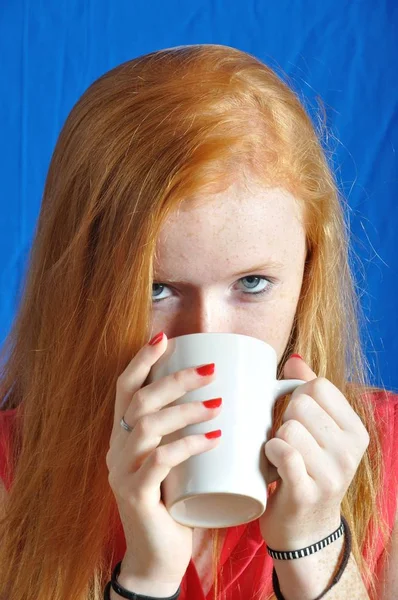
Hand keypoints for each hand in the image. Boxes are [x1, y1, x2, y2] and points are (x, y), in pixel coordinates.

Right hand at [105, 332, 221, 594]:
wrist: (157, 555)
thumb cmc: (174, 500)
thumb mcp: (175, 461)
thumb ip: (185, 433)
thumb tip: (226, 397)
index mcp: (124, 435)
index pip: (125, 388)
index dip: (142, 361)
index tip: (165, 338)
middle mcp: (117, 448)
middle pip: (139, 401)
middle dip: (175, 379)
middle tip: (211, 370)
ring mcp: (122, 471)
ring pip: (148, 426)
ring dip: (185, 410)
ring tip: (218, 404)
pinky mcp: (135, 495)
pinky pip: (160, 461)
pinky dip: (188, 445)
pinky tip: (214, 438)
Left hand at [260, 355, 369, 549]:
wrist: (306, 530)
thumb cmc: (308, 470)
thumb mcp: (318, 431)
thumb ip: (309, 392)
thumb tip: (294, 359)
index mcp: (356, 431)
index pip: (319, 385)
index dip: (297, 396)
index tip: (298, 419)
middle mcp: (350, 452)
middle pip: (300, 404)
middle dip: (284, 419)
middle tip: (288, 442)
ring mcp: (331, 474)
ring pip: (288, 428)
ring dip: (275, 440)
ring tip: (281, 457)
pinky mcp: (307, 492)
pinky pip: (283, 453)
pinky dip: (270, 454)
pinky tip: (273, 464)